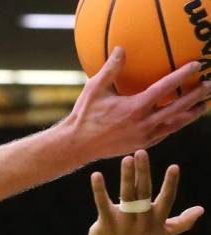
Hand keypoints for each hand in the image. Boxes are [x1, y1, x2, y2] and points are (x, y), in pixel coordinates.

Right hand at [64, 47, 210, 160]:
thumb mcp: (95, 89)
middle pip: (179, 107)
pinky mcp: (142, 144)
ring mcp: (145, 136)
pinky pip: (166, 133)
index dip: (182, 75)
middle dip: (197, 96)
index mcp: (135, 107)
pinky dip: (176, 124)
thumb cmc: (84, 115)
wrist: (78, 145)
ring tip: (204, 105)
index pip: (165, 88)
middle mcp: (144, 123)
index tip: (196, 65)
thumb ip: (111, 69)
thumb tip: (121, 48)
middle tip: (209, 86)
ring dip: (192, 114)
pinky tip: (181, 119)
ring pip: (176, 124)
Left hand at [87, 150, 203, 234]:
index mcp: (157, 220)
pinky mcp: (106, 223)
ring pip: (127, 195)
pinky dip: (99, 189)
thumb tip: (201, 209)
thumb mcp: (163, 233)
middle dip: (143, 172)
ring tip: (126, 158)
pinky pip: (102, 203)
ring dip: (126, 176)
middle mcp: (142, 221)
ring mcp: (124, 222)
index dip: (170, 184)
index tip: (174, 167)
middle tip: (141, 152)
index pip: (166, 200)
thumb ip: (182, 222)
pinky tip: (96, 175)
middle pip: (144, 193)